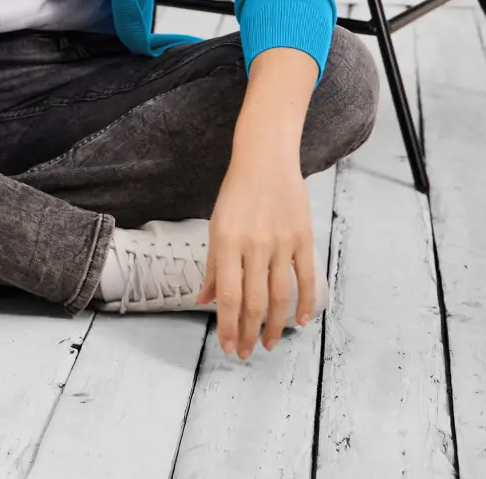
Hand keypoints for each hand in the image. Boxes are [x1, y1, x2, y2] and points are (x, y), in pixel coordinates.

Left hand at [194, 151, 316, 359]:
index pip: (227, 295)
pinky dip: (305, 304)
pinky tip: (300, 322)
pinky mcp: (303, 238)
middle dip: (247, 333)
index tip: (227, 346)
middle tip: (245, 353)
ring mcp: (281, 242)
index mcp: (226, 241)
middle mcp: (253, 244)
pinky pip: (306, 278)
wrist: (265, 158)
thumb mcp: (215, 225)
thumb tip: (205, 301)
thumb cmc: (236, 192)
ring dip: (275, 327)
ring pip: (280, 296)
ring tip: (268, 344)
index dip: (227, 326)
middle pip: (253, 302)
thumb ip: (212, 265)